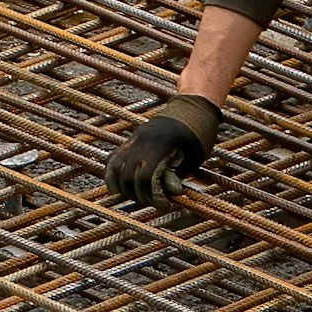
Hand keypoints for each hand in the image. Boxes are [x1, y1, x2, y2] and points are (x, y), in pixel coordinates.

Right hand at [105, 95, 220, 207]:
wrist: (193, 106)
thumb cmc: (199, 133)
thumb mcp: (194, 156)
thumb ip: (178, 173)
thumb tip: (172, 193)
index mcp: (160, 143)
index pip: (145, 176)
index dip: (151, 195)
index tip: (163, 205)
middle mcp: (143, 139)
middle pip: (127, 176)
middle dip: (137, 194)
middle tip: (149, 202)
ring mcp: (135, 137)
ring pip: (116, 167)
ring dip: (123, 187)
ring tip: (136, 196)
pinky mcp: (131, 138)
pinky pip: (114, 158)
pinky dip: (112, 174)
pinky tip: (116, 188)